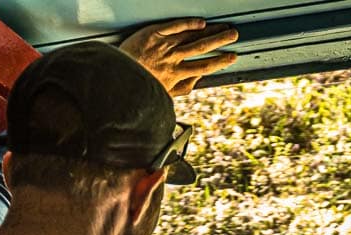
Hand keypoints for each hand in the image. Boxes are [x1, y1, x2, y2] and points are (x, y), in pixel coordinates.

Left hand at [120, 18, 237, 96]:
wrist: (116, 77)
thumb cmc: (138, 86)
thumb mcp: (163, 94)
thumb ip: (183, 87)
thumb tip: (198, 78)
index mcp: (176, 75)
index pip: (204, 67)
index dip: (220, 62)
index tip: (231, 57)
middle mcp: (173, 59)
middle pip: (202, 48)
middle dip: (220, 41)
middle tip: (234, 35)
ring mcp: (164, 45)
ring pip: (192, 37)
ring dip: (210, 31)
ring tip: (224, 27)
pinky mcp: (153, 34)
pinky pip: (174, 26)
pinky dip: (188, 24)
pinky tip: (201, 22)